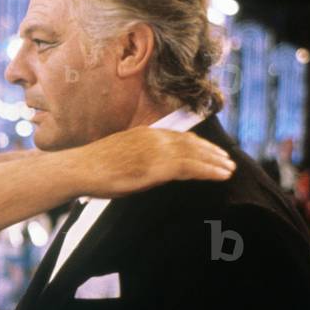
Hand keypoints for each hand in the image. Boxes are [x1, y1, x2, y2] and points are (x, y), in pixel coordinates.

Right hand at [71, 127, 234, 198]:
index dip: (198, 144)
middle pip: (191, 143)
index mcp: (145, 133)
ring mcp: (157, 150)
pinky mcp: (158, 165)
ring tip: (229, 169)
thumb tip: (152, 168)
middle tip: (227, 160)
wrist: (80, 169)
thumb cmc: (93, 168)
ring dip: (215, 161)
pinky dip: (210, 171)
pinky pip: (191, 167)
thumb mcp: (121, 156)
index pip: (178, 137)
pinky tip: (222, 176)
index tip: (210, 151)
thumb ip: (140, 158)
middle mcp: (154, 137)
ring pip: (196, 154)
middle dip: (212, 152)